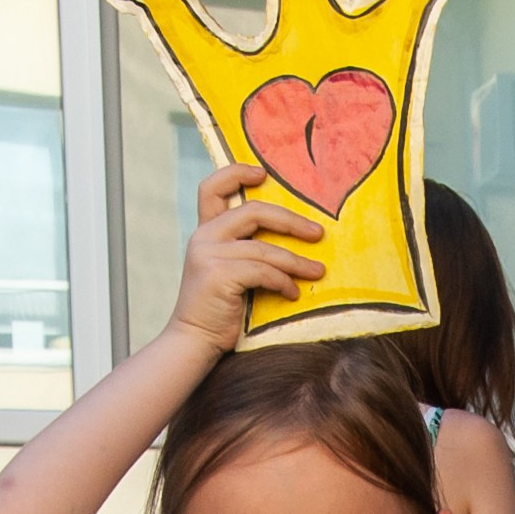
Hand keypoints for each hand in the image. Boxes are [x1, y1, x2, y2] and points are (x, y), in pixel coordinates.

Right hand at [167, 164, 325, 355]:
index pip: (211, 187)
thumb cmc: (219, 309)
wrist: (195, 339)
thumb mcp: (228, 271)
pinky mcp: (219, 275)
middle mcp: (204, 236)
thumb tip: (290, 239)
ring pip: (264, 248)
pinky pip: (263, 272)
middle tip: (318, 232)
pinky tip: (293, 293)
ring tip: (318, 272)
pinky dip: (283, 282)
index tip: (263, 174)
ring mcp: (209, 255)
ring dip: (296, 261)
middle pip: (253, 211)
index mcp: (205, 230)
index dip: (236, 174)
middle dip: (290, 221)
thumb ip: (245, 250)